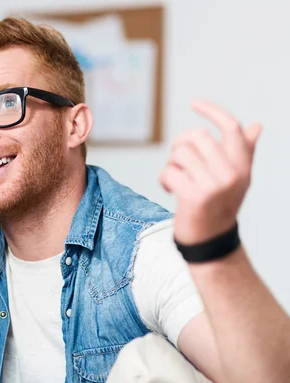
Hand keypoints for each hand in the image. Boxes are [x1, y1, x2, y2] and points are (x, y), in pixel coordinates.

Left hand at [160, 101, 261, 244]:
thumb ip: (244, 152)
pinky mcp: (194, 196)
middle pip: (197, 135)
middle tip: (179, 162)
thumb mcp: (237, 178)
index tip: (194, 103)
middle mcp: (232, 173)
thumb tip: (257, 126)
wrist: (210, 241)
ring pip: (179, 153)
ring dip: (171, 165)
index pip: (232, 128)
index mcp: (243, 166)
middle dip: (180, 144)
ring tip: (176, 179)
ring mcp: (214, 185)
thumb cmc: (219, 205)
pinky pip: (168, 172)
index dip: (212, 111)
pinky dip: (163, 180)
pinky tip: (169, 190)